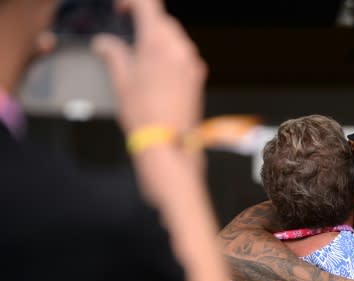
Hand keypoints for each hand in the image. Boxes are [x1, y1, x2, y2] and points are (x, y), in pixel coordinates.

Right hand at [91, 0, 204, 132]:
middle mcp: (180, 48)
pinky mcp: (198, 77)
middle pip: (163, 21)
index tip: (122, 9)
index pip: (149, 4)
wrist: (168, 142)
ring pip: (175, 38)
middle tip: (128, 35)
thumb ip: (113, 53)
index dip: (132, 2)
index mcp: (158, 42)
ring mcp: (192, 63)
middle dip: (145, 23)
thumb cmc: (144, 114)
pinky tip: (157, 73)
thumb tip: (104, 43)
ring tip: (141, 58)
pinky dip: (170, 55)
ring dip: (159, 39)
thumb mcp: (120, 80)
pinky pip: (184, 56)